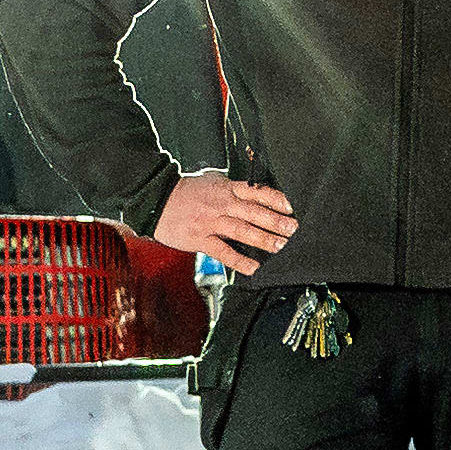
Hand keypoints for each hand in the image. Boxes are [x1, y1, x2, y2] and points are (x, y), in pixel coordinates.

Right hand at [157, 171, 301, 275]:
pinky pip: (223, 251)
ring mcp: (211, 222)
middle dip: (276, 221)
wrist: (156, 198)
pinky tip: (253, 268)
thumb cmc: (186, 192)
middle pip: (254, 212)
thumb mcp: (212, 182)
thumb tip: (258, 196)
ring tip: (281, 247)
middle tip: (294, 230)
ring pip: (242, 231)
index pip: (257, 192)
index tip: (293, 207)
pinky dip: (239, 260)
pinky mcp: (200, 238)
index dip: (277, 200)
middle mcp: (222, 204)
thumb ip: (233, 190)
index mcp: (227, 189)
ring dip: (263, 239)